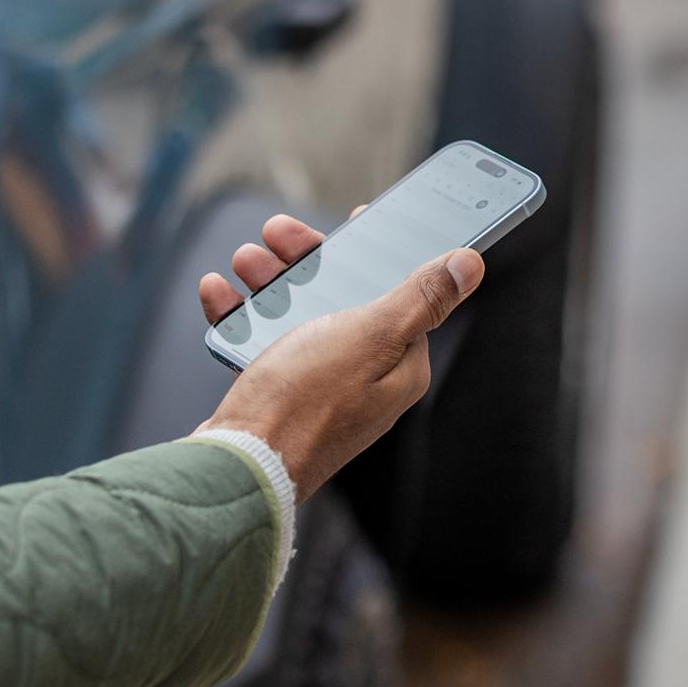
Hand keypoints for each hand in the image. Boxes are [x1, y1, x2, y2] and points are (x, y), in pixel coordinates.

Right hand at [196, 212, 482, 503]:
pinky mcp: (276, 394)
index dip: (373, 253)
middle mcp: (362, 375)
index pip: (396, 292)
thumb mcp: (371, 336)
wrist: (238, 467)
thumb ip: (419, 298)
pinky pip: (259, 339)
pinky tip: (218, 294)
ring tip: (245, 262)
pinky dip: (239, 312)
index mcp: (398, 363)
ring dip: (268, 279)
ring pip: (295, 311)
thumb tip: (469, 264)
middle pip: (339, 295)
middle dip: (306, 260)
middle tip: (277, 234)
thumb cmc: (307, 404)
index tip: (353, 219)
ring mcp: (316, 385)